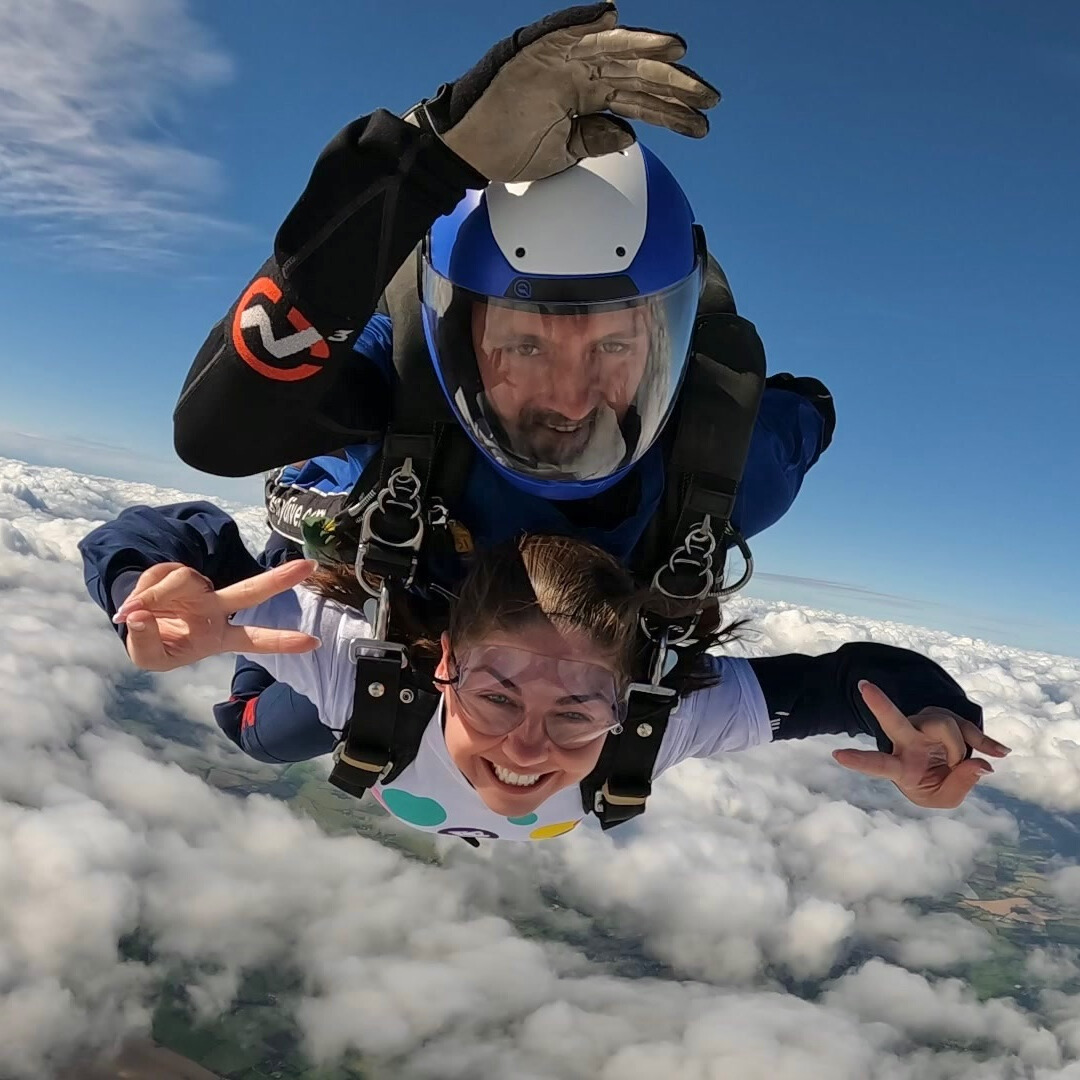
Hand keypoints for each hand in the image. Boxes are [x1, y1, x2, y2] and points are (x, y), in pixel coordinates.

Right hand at [113, 560, 320, 671]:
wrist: (134, 621)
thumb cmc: (156, 645)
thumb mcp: (149, 657)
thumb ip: (145, 642)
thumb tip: (140, 617)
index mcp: (219, 636)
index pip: (256, 640)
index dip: (283, 642)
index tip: (314, 643)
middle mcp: (216, 608)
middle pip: (252, 591)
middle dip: (280, 579)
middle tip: (309, 566)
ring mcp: (198, 588)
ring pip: (184, 582)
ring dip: (154, 597)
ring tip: (133, 614)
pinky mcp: (177, 572)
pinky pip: (160, 577)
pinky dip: (142, 592)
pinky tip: (132, 604)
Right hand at [421, 3, 719, 180]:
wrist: (467, 152)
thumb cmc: (508, 150)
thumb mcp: (563, 154)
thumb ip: (596, 139)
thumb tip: (630, 131)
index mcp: (588, 96)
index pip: (639, 99)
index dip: (671, 111)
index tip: (701, 125)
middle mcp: (580, 71)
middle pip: (637, 73)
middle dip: (674, 85)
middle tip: (708, 98)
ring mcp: (560, 57)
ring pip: (613, 48)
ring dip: (646, 49)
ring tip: (679, 55)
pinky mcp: (535, 48)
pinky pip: (566, 27)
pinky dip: (589, 20)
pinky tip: (617, 19)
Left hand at [832, 681, 1010, 808]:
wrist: (945, 767)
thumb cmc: (934, 784)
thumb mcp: (945, 798)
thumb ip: (961, 785)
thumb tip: (982, 765)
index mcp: (900, 764)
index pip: (878, 763)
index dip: (859, 761)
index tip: (836, 756)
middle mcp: (907, 739)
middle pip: (894, 720)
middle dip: (878, 703)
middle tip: (862, 685)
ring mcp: (925, 724)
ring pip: (946, 728)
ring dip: (961, 753)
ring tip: (961, 766)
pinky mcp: (946, 717)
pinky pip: (969, 728)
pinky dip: (987, 744)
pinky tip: (1002, 753)